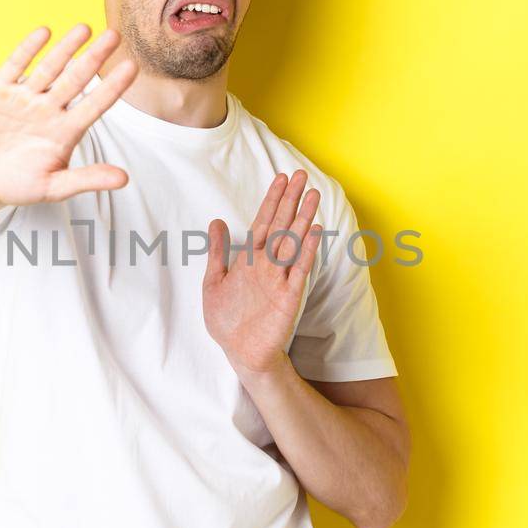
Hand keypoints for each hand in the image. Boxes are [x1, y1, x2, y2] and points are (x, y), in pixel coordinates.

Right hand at [0, 24, 138, 205]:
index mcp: (65, 130)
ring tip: (85, 28)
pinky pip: (16, 65)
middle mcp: (49, 108)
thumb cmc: (16, 183)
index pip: (95, 105)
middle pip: (76, 79)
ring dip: (66, 48)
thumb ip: (85, 180)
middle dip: (95, 58)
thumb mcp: (52, 187)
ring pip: (49, 68)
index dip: (113, 87)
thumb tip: (124, 179)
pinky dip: (28, 49)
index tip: (132, 67)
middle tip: (115, 35)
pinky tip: (44, 33)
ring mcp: (25, 96)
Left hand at [202, 170, 323, 376]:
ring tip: (312, 194)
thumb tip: (216, 222)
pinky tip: (314, 230)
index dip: (271, 200)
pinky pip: (300, 268)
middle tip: (302, 175)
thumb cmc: (227, 320)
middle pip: (280, 225)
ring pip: (292, 241)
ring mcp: (280, 278)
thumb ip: (217, 252)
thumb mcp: (213, 283)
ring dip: (302, 217)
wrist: (240, 352)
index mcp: (249, 259)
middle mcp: (267, 264)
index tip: (280, 178)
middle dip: (290, 200)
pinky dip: (307, 249)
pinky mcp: (289, 295)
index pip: (263, 222)